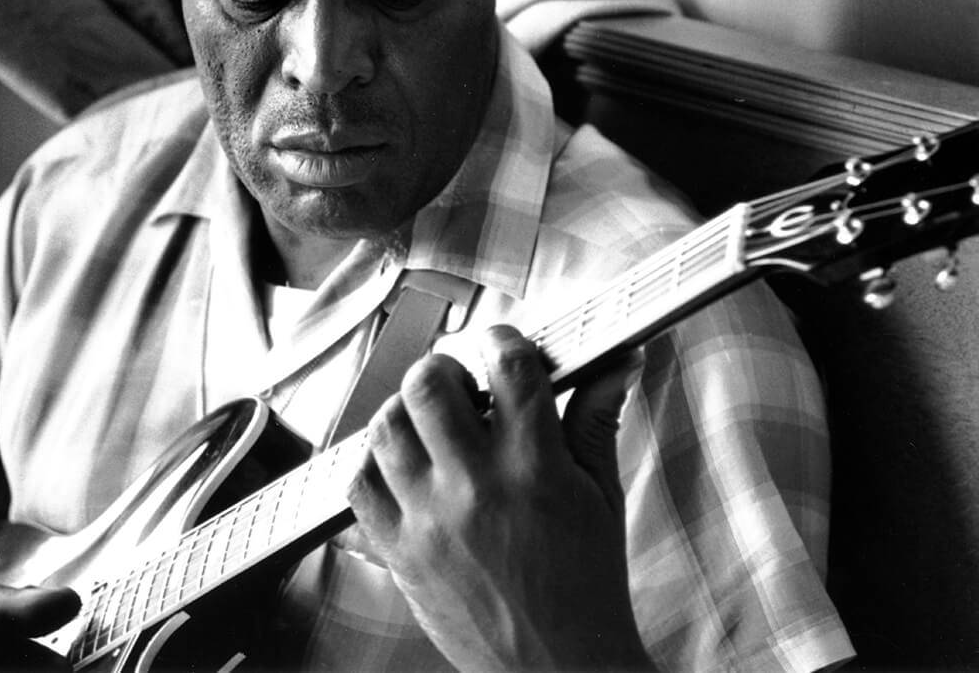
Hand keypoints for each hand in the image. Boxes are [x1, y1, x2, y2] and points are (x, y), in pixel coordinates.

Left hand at [348, 325, 653, 671]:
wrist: (559, 670)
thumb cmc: (586, 587)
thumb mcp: (603, 496)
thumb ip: (597, 419)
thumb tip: (620, 361)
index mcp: (535, 467)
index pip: (508, 367)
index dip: (502, 339)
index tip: (502, 344)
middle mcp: (476, 487)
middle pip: (429, 384)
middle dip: (443, 368)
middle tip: (460, 383)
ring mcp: (429, 519)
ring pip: (385, 426)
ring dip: (404, 409)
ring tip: (429, 420)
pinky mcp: (399, 551)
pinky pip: (359, 484)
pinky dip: (372, 461)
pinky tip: (400, 463)